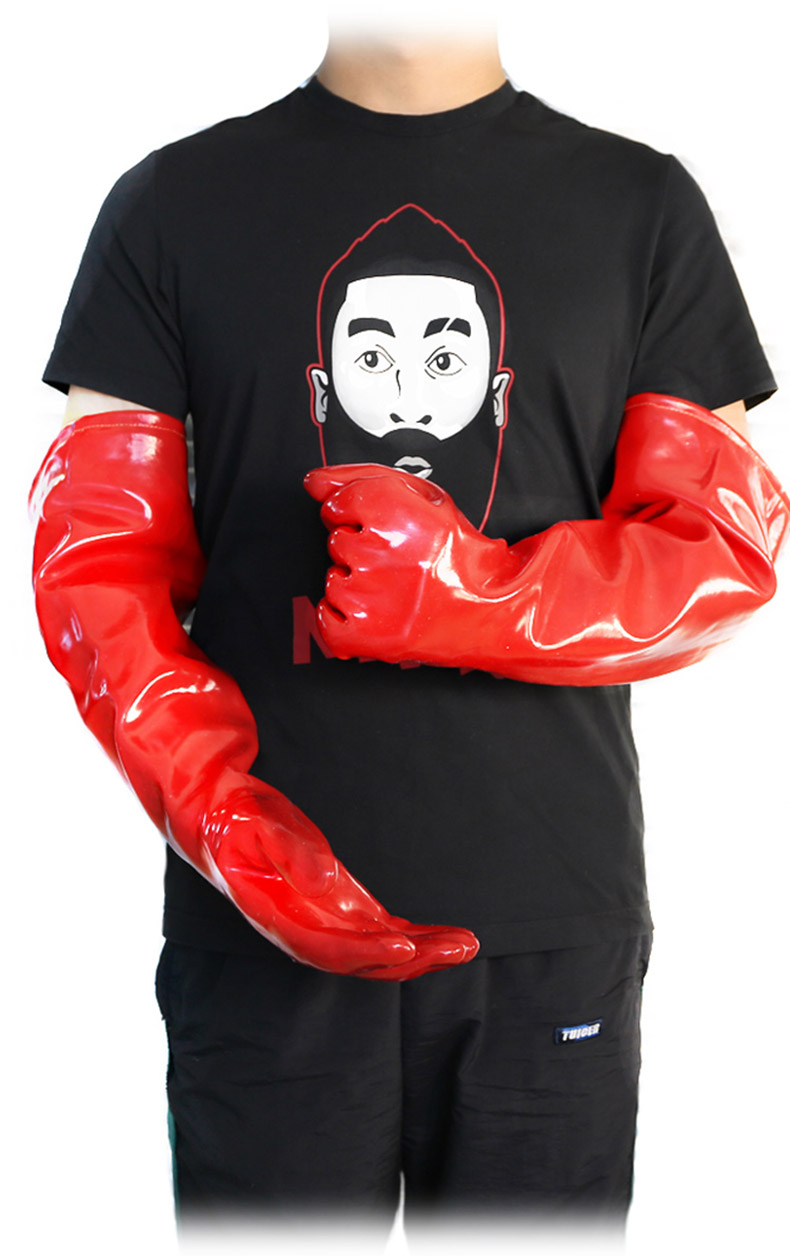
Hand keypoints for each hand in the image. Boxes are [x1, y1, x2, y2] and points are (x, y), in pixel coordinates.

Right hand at [198, 777, 479, 979]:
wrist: (217, 815)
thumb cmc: (232, 818)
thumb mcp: (254, 826)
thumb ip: (290, 854)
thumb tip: (324, 883)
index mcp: (278, 917)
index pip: (327, 949)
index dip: (366, 953)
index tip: (405, 947)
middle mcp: (304, 929)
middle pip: (362, 960)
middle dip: (413, 959)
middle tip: (460, 947)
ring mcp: (324, 919)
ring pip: (378, 951)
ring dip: (422, 952)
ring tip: (465, 944)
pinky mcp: (340, 905)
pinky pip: (381, 931)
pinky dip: (414, 937)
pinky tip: (444, 937)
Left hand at [304, 464, 515, 665]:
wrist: (490, 609)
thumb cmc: (457, 554)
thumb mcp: (423, 497)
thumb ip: (361, 479)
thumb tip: (313, 482)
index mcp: (394, 512)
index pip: (337, 503)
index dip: (360, 513)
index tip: (384, 526)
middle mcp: (378, 553)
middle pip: (337, 542)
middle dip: (362, 548)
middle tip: (401, 560)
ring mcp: (368, 597)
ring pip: (332, 579)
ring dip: (356, 582)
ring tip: (396, 587)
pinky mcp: (364, 634)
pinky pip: (326, 619)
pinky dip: (345, 617)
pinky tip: (379, 610)